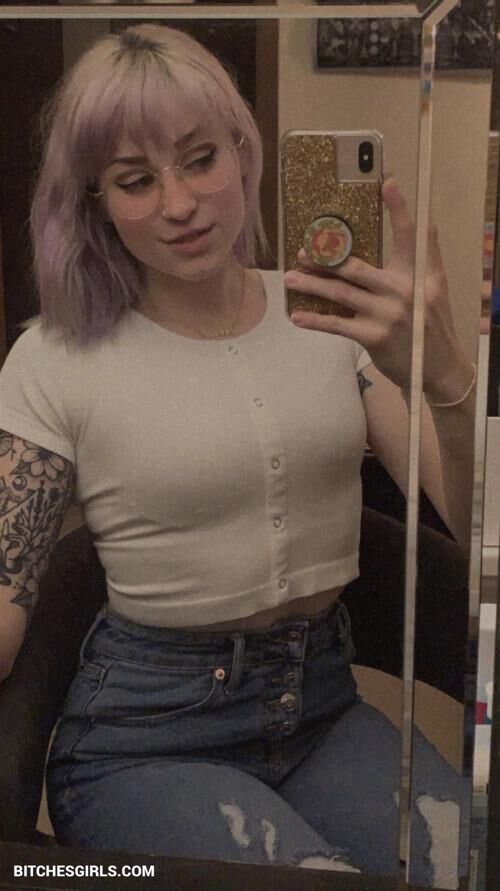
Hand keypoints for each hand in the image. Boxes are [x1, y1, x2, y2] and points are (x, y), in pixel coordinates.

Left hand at [284, 178, 472, 401]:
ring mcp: (387, 314)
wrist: (436, 367)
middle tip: (302, 251)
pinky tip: (297, 317)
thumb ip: (423, 258)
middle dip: (325, 258)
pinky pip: (337, 325)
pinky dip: (315, 321)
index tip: (386, 183)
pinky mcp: (373, 337)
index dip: (400, 208)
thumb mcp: (434, 288)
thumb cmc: (429, 323)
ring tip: (290, 278)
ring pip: (341, 293)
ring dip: (312, 285)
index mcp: (421, 273)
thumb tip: (416, 221)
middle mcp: (404, 290)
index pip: (412, 234)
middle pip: (356, 266)